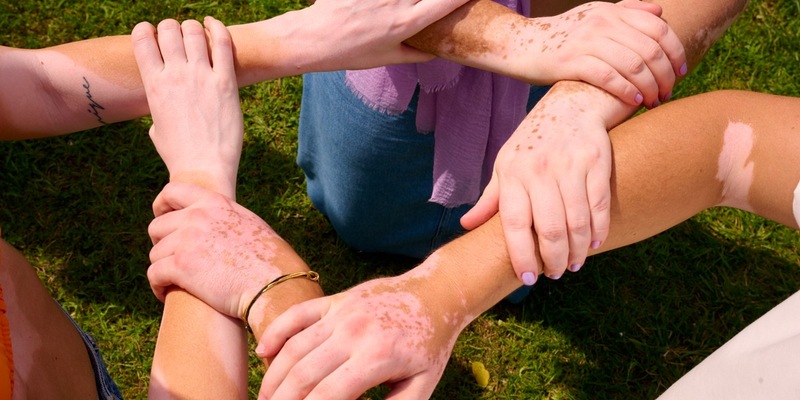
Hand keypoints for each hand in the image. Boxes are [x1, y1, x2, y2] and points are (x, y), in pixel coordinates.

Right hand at [132, 17, 243, 196]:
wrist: (202, 170)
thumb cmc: (178, 153)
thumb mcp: (156, 126)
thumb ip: (157, 106)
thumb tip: (160, 102)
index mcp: (153, 85)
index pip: (142, 38)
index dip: (147, 31)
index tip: (153, 36)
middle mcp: (175, 76)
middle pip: (169, 29)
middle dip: (172, 28)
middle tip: (179, 37)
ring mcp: (201, 77)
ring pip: (194, 31)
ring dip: (194, 28)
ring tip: (196, 34)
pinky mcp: (225, 83)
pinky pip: (222, 43)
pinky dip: (217, 27)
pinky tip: (214, 24)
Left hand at [147, 182, 311, 319]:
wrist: (274, 284)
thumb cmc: (270, 261)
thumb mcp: (250, 225)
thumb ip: (226, 218)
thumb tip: (215, 225)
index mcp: (215, 203)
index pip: (172, 192)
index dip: (161, 207)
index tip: (162, 220)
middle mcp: (197, 217)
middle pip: (157, 227)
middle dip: (161, 245)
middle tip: (172, 261)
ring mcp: (187, 240)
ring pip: (155, 254)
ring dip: (162, 269)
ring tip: (173, 283)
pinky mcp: (181, 266)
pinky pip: (153, 275)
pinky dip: (157, 287)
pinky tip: (165, 294)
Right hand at [256, 273, 468, 398]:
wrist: (436, 294)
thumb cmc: (430, 344)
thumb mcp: (423, 384)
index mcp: (378, 357)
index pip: (328, 394)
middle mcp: (355, 332)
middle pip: (304, 374)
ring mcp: (343, 313)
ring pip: (295, 347)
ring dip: (275, 376)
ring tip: (266, 398)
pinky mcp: (336, 300)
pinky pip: (298, 315)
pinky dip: (277, 333)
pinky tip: (263, 353)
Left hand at [297, 0, 470, 67]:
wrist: (311, 38)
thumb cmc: (350, 53)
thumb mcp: (387, 58)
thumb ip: (418, 53)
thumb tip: (440, 49)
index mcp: (407, 23)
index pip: (448, 0)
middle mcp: (397, 1)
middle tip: (449, 1)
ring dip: (410, 0)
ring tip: (403, 8)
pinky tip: (383, 5)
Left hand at [462, 82, 612, 283]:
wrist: (572, 103)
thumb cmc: (533, 142)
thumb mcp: (505, 165)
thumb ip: (490, 198)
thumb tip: (467, 225)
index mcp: (513, 174)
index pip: (513, 224)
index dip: (520, 255)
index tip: (526, 278)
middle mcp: (539, 170)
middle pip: (549, 229)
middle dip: (553, 260)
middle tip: (555, 273)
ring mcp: (569, 165)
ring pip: (577, 222)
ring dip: (577, 251)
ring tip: (574, 264)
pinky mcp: (597, 160)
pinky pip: (599, 206)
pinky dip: (598, 231)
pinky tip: (592, 244)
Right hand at [514, 0, 685, 106]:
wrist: (520, 45)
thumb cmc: (561, 38)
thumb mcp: (593, 16)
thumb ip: (627, 11)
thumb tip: (659, 11)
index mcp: (612, 12)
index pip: (659, 29)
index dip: (676, 53)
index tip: (680, 73)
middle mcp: (601, 23)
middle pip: (650, 50)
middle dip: (665, 76)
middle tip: (667, 94)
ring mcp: (585, 41)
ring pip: (633, 65)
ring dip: (649, 87)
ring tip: (653, 101)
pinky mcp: (570, 62)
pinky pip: (608, 77)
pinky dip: (626, 90)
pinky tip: (635, 101)